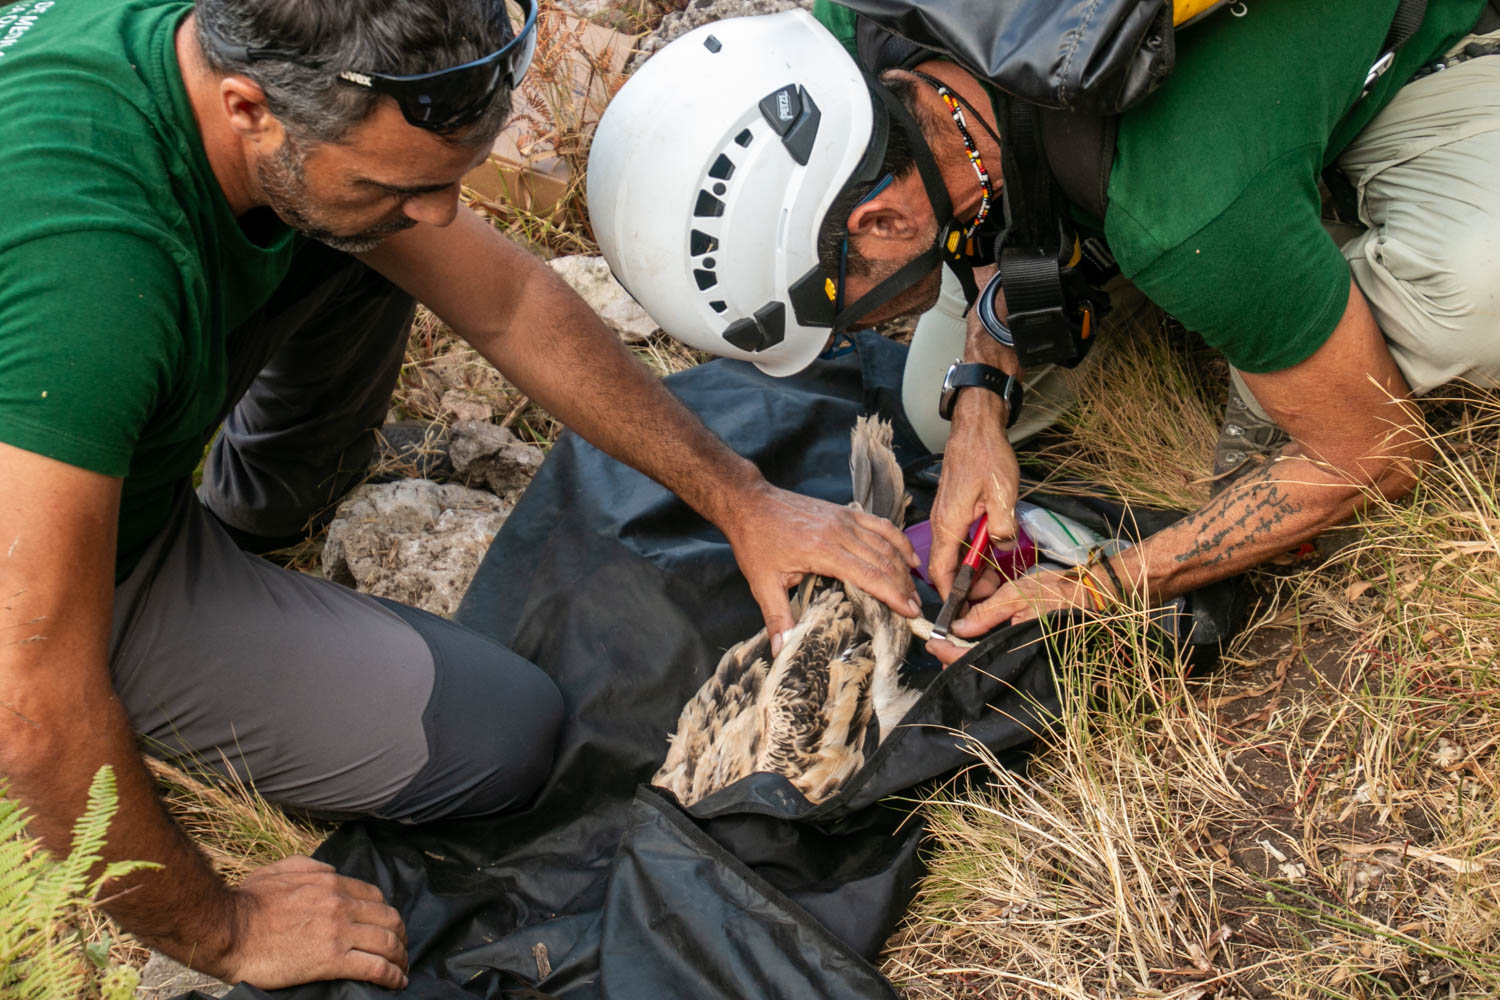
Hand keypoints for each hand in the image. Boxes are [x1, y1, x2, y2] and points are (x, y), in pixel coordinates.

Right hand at [214, 856, 408, 990]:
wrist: (228, 929)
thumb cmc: (247, 902)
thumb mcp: (280, 870)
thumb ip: (310, 867)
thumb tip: (331, 871)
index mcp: (330, 883)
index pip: (374, 897)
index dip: (386, 913)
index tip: (388, 926)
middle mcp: (341, 905)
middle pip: (388, 919)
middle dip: (401, 935)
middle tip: (401, 949)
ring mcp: (339, 932)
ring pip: (387, 943)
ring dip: (401, 957)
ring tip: (402, 969)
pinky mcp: (332, 960)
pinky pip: (374, 968)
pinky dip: (391, 976)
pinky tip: (397, 982)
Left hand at [722, 480, 920, 651]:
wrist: (749, 503)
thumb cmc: (755, 541)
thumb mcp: (762, 583)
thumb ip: (777, 617)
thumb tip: (782, 650)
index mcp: (823, 550)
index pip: (870, 574)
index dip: (893, 594)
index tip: (909, 611)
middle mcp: (839, 532)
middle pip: (884, 560)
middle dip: (903, 586)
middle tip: (916, 608)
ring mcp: (844, 520)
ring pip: (885, 542)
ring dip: (904, 566)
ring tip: (915, 589)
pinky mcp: (844, 513)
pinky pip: (879, 524)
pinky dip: (897, 539)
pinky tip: (908, 556)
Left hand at [924, 568, 1096, 664]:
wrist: (1089, 594)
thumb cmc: (1055, 592)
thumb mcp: (1015, 595)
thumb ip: (985, 612)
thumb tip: (958, 627)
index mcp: (1014, 646)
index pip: (972, 657)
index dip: (949, 652)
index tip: (933, 643)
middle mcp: (1018, 658)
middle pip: (978, 666)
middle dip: (955, 658)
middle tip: (938, 646)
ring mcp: (1024, 658)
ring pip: (988, 664)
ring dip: (967, 655)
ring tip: (951, 643)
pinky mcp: (1028, 654)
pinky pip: (1001, 657)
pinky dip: (984, 650)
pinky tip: (974, 640)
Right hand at [928, 388, 1020, 598]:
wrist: (976, 428)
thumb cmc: (987, 457)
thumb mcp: (1003, 495)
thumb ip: (1002, 528)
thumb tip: (1002, 549)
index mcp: (949, 525)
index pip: (942, 572)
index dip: (950, 596)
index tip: (961, 612)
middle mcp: (942, 523)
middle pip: (947, 566)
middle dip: (966, 585)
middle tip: (990, 594)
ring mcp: (946, 516)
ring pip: (954, 553)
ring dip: (971, 567)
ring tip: (993, 575)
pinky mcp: (954, 509)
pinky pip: (958, 538)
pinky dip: (971, 550)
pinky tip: (990, 550)